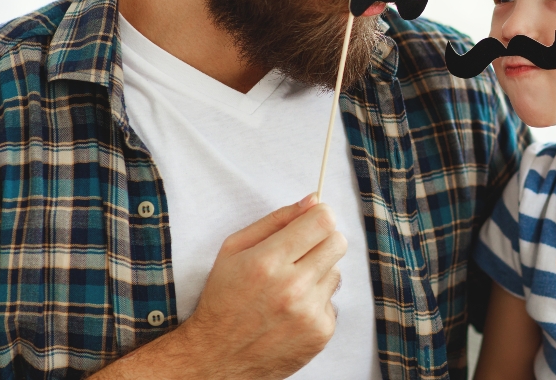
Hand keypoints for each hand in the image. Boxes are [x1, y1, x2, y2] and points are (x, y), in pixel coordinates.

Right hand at [94, 194, 347, 378]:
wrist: (217, 356)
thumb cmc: (224, 297)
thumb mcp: (234, 249)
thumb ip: (276, 220)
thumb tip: (313, 199)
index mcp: (267, 261)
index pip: (323, 222)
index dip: (320, 216)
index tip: (312, 222)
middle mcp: (292, 288)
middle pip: (338, 242)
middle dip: (323, 241)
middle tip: (302, 253)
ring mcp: (308, 313)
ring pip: (337, 272)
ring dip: (318, 274)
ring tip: (289, 288)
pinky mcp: (320, 333)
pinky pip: (333, 301)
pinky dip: (316, 302)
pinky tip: (292, 311)